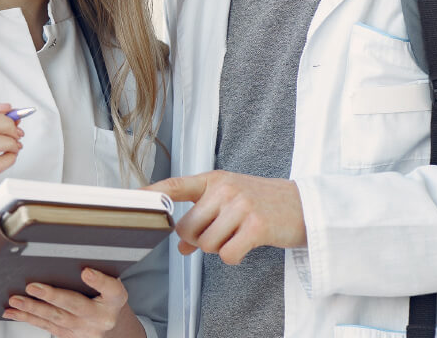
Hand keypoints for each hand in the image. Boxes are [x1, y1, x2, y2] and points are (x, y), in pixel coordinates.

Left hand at [4, 269, 138, 336]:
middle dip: (51, 297)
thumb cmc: (106, 297)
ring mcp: (84, 331)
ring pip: (56, 319)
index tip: (86, 272)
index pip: (112, 290)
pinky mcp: (70, 336)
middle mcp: (101, 318)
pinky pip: (46, 326)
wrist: (109, 323)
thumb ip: (99, 275)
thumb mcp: (111, 283)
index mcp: (115, 300)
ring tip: (16, 300)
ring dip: (32, 309)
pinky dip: (28, 318)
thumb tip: (79, 266)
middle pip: (75, 306)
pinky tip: (14, 312)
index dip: (99, 281)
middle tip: (32, 287)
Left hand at [146, 171, 306, 263]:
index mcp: (214, 180)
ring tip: (236, 236)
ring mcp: (240, 206)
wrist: (304, 206)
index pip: (176, 186)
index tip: (132, 200)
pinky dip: (233, 257)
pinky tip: (246, 246)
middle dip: (198, 240)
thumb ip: (203, 218)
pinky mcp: (256, 226)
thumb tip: (180, 245)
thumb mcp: (231, 202)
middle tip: (219, 235)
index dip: (152, 194)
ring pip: (206, 244)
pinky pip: (226, 255)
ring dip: (218, 249)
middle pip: (187, 228)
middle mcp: (225, 189)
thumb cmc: (263, 202)